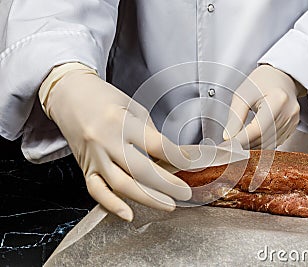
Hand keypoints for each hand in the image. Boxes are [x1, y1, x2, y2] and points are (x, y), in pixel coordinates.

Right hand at [41, 65, 191, 220]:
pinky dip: (112, 205)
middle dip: (167, 184)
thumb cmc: (103, 98)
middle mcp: (106, 140)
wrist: (68, 95)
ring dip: (148, 198)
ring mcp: (94, 156)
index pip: (156, 145)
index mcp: (121, 121)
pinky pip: (97, 190)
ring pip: (122, 184)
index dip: (177, 157)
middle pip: (141, 170)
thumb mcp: (133, 107)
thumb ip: (150, 133)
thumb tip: (171, 155)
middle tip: (184, 192)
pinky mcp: (85, 167)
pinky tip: (128, 214)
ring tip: (168, 204)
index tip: (189, 163)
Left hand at [223, 65, 305, 148]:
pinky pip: (275, 142)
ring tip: (238, 142)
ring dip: (252, 146)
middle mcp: (289, 112)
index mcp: (278, 100)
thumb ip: (235, 117)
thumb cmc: (261, 82)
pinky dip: (261, 144)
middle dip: (244, 145)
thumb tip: (228, 137)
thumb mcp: (243, 95)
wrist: (281, 76)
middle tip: (229, 145)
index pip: (257, 129)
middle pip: (263, 138)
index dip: (241, 140)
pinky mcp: (292, 126)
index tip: (227, 145)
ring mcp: (292, 121)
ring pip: (269, 144)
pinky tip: (251, 140)